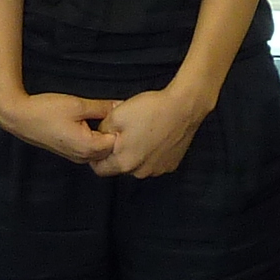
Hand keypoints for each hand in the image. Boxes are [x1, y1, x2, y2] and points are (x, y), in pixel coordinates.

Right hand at [0, 90, 119, 164]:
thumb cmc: (47, 110)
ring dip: (104, 137)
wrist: (20, 117)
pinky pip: (89, 150)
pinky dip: (95, 139)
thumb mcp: (78, 105)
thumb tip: (121, 106)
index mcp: (88, 147)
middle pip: (110, 150)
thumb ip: (101, 107)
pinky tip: (93, 124)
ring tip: (105, 117)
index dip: (121, 128)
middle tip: (116, 115)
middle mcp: (83, 157)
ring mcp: (75, 157)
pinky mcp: (69, 152)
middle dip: (115, 134)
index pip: (117, 143)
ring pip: (100, 150)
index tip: (122, 115)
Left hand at [89, 84, 210, 178]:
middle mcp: (141, 172)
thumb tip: (100, 137)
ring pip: (138, 165)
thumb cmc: (150, 110)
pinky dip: (151, 152)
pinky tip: (155, 135)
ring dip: (136, 153)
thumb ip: (102, 131)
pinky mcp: (171, 164)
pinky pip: (154, 161)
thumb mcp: (116, 115)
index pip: (100, 169)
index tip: (100, 142)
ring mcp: (158, 170)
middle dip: (118, 152)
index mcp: (124, 162)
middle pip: (120, 167)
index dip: (96, 155)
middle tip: (123, 131)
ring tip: (142, 130)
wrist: (183, 107)